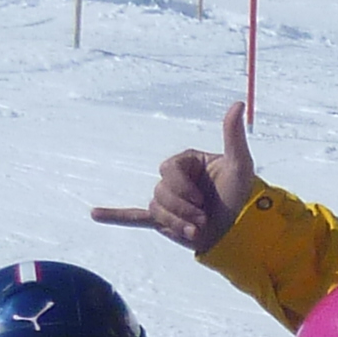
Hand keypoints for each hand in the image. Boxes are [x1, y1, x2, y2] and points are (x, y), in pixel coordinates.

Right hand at [90, 102, 259, 252]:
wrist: (241, 232)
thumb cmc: (242, 198)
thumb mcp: (239, 165)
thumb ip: (233, 136)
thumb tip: (237, 104)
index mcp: (188, 163)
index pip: (168, 170)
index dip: (181, 187)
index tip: (203, 200)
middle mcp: (177, 180)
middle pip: (160, 191)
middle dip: (182, 209)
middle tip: (204, 218)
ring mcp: (170, 201)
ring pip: (156, 208)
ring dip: (177, 223)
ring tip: (198, 230)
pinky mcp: (165, 221)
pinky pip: (136, 217)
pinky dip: (116, 216)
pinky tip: (95, 214)